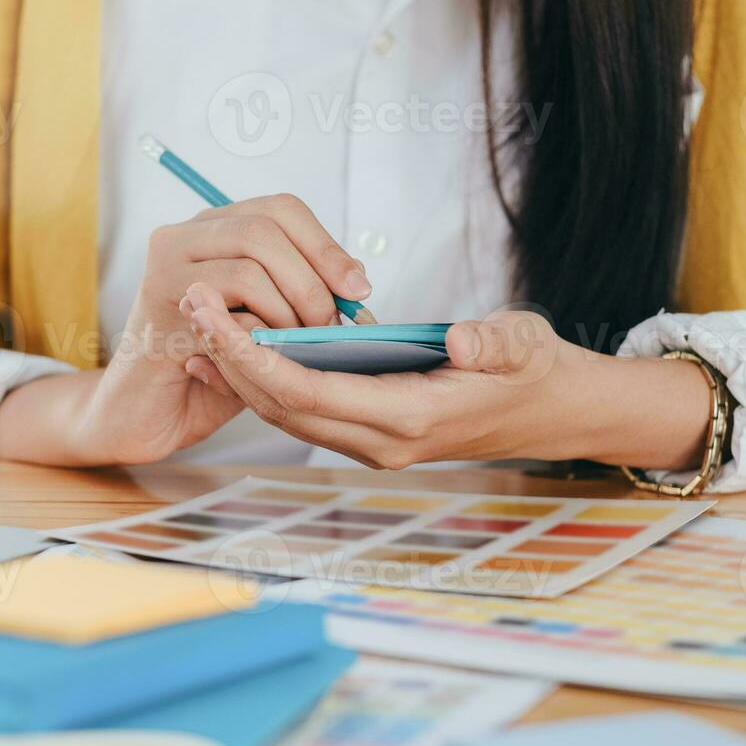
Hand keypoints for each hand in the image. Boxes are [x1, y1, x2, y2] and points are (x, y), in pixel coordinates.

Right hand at [0, 195, 371, 465]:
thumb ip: (300, 297)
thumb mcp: (266, 327)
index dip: (326, 246)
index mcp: (216, 230)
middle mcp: (187, 234)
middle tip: (331, 324)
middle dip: (314, 276)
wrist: (145, 414)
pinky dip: (263, 326)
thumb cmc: (209, 373)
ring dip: (292, 305)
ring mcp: (168, 260)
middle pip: (269, 225)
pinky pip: (232, 294)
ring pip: (254, 256)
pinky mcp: (159, 293)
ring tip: (299, 344)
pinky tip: (266, 353)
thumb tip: (355, 281)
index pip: (282, 209)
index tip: (357, 289)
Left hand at [182, 285, 712, 470]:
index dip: (256, 358)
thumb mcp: (523, 348)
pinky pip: (302, 411)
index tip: (215, 316)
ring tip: (197, 322)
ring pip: (285, 413)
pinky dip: (263, 384)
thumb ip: (491, 345)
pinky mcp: (370, 431)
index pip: (311, 394)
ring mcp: (373, 442)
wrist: (555, 413)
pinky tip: (232, 354)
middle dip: (230, 359)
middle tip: (190, 303)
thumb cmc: (537, 372)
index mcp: (411, 420)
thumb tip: (460, 344)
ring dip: (238, 373)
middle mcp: (382, 442)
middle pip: (283, 407)